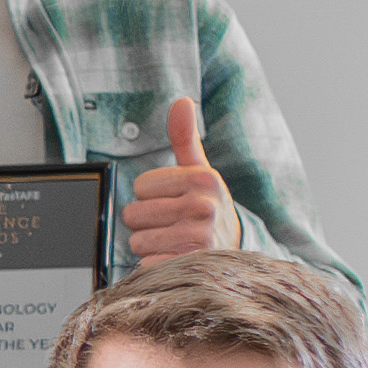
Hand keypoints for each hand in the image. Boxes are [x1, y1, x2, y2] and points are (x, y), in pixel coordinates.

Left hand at [121, 97, 233, 263]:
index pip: (140, 185)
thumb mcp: (200, 173)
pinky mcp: (188, 266)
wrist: (235, 255)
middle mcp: (203, 206)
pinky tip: (176, 260)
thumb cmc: (208, 208)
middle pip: (132, 214)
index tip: (174, 201)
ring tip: (176, 242)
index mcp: (203, 179)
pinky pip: (144, 265)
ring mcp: (198, 238)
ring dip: (150, 246)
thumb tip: (181, 100)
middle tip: (174, 225)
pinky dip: (155, 267)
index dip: (151, 196)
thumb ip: (185, 138)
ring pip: (136, 241)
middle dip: (147, 223)